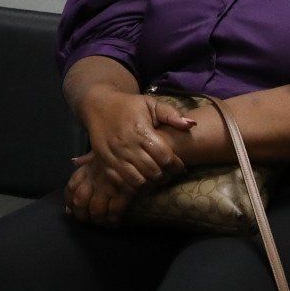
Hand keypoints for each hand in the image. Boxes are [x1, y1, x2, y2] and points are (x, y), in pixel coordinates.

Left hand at [64, 157, 137, 227]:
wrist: (145, 150)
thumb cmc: (123, 150)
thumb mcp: (103, 150)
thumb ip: (88, 158)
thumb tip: (74, 161)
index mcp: (89, 167)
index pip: (72, 186)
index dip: (69, 200)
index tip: (70, 209)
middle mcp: (96, 177)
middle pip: (80, 200)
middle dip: (81, 214)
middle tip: (85, 221)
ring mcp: (109, 185)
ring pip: (96, 209)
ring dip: (97, 220)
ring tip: (100, 223)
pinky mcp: (125, 191)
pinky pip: (115, 210)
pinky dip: (113, 220)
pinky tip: (114, 223)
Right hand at [77, 86, 196, 190]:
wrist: (98, 106)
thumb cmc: (129, 106)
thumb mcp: (150, 104)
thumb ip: (171, 114)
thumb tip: (191, 124)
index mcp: (141, 131)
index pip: (164, 157)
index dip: (176, 165)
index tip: (179, 166)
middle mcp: (127, 145)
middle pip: (153, 171)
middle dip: (165, 176)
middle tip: (168, 173)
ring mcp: (114, 155)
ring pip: (137, 181)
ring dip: (150, 183)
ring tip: (155, 178)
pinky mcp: (104, 162)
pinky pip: (120, 182)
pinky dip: (132, 186)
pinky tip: (139, 180)